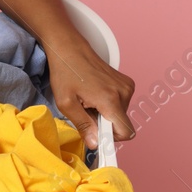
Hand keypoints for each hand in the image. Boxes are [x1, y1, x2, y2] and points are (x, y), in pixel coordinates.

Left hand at [42, 35, 135, 149]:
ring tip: (88, 101)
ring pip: (121, 115)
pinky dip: (109, 105)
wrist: (69, 48)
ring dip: (106, 115)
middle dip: (104, 125)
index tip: (99, 139)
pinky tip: (94, 95)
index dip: (112, 140)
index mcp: (110, 99)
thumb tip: (95, 143)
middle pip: (122, 124)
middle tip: (86, 113)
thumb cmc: (65, 73)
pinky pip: (121, 104)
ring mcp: (126, 86)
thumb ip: (83, 125)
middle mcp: (123, 92)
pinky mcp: (126, 82)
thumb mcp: (66, 104)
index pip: (126, 132)